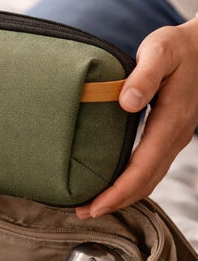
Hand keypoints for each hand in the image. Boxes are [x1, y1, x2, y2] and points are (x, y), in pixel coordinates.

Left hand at [76, 16, 197, 217]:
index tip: (94, 206)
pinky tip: (112, 185)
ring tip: (93, 206)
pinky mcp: (168, 136)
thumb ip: (144, 75)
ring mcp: (174, 139)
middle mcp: (175, 136)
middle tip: (82, 213)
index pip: (142, 168)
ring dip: (122, 197)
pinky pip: (151, 169)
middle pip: (145, 182)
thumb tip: (127, 102)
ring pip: (149, 179)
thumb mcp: (160, 50)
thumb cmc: (179, 47)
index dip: (118, 192)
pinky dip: (131, 183)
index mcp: (171, 121)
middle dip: (115, 202)